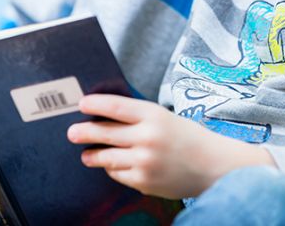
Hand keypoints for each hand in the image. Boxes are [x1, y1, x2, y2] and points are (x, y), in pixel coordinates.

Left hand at [67, 95, 275, 198]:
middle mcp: (147, 137)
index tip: (81, 103)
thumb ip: (137, 116)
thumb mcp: (164, 117)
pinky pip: (118, 174)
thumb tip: (103, 114)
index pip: (115, 106)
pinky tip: (111, 166)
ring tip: (86, 155)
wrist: (213, 166)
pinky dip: (113, 170)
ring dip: (92, 155)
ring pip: (106, 157)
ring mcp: (144, 161)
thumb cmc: (186, 137)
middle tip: (71, 132)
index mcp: (153, 115)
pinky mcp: (144, 181)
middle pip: (104, 132)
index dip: (94, 104)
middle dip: (84, 132)